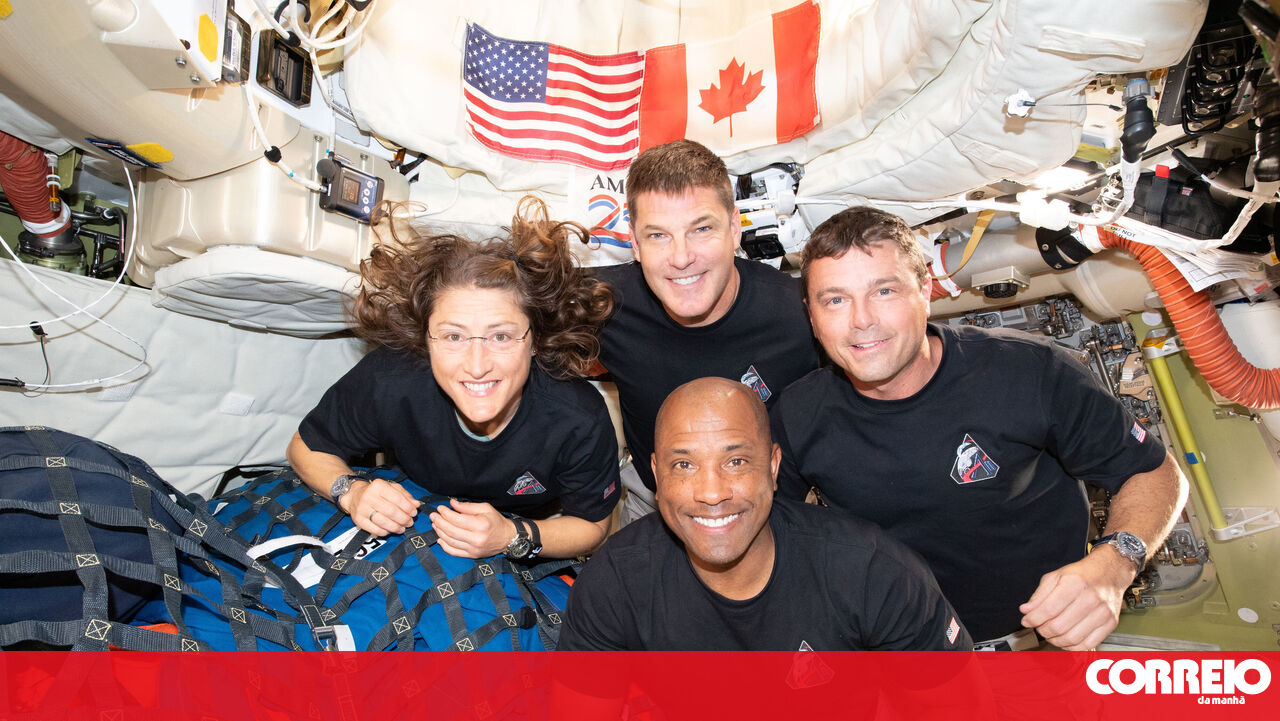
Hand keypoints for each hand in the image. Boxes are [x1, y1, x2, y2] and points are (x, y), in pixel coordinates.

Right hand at [342, 478, 418, 536]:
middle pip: (391, 511)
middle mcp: (369, 496)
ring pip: (383, 521)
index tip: (414, 513)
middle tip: (409, 522)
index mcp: (378, 486)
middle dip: (403, 519)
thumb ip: (405, 496)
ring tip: (402, 528)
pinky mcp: (358, 520)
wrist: (355, 495)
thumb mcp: (391, 488)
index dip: (408, 507)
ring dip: (395, 527)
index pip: (397, 498)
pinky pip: (374, 529)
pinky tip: (390, 530)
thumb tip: (416, 504)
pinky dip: (385, 532)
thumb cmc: (377, 492)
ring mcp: (362, 509)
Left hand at [430, 499, 514, 558]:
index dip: (445, 513)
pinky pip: (453, 552)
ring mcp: (473, 549)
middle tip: (433, 516)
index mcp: (480, 525)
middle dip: (439, 522)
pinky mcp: (471, 555)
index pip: (457, 519)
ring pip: (450, 541)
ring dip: (439, 532)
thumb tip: (452, 504)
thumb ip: (467, 506)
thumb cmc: (496, 521)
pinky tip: (439, 538)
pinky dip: (444, 545)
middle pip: (451, 531)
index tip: (440, 508)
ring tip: (435, 524)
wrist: (508, 538)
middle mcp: (476, 538)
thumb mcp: (485, 508)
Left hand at [1018, 548, 1134, 649]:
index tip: (1027, 621)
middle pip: (1059, 627)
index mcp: (1075, 584)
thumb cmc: (1083, 574)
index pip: (1048, 610)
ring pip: (1072, 639)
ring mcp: (1102, 613)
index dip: (1033, 619)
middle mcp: (1090, 599)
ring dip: (1055, 640)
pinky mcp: (1110, 623)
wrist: (1110, 571)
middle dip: (1043, 630)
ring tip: (1050, 634)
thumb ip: (1039, 594)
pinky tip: (1065, 639)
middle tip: (1039, 627)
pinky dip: (1072, 647)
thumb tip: (1026, 610)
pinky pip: (1088, 644)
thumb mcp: (1056, 576)